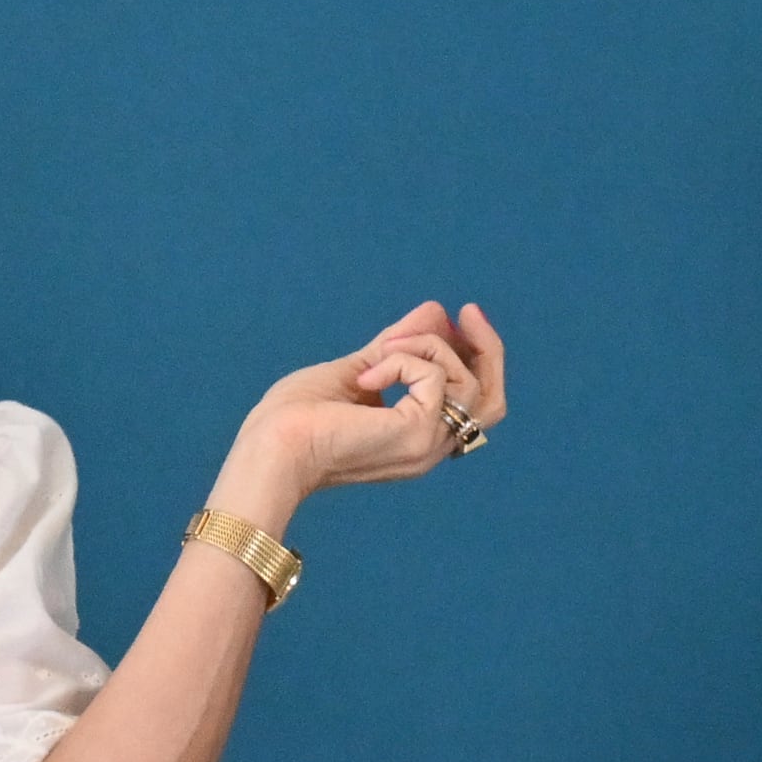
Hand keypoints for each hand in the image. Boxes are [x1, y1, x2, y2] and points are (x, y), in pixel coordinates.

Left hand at [212, 300, 504, 520]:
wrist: (269, 450)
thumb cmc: (294, 420)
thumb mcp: (356, 369)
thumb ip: (396, 346)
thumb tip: (435, 311)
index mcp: (415, 440)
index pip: (474, 403)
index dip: (475, 358)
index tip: (456, 317)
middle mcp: (429, 449)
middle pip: (492, 399)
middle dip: (488, 349)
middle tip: (468, 311)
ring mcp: (427, 446)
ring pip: (468, 383)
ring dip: (425, 349)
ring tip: (378, 354)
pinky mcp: (418, 433)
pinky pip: (435, 377)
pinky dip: (402, 361)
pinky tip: (366, 375)